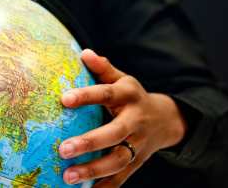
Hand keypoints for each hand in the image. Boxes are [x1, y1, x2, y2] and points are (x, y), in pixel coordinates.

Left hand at [59, 49, 186, 186]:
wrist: (165, 120)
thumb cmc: (130, 95)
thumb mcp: (121, 79)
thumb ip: (103, 69)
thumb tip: (84, 53)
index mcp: (128, 95)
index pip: (105, 94)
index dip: (86, 96)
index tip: (63, 99)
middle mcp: (135, 121)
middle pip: (114, 133)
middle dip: (89, 142)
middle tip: (63, 149)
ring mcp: (138, 144)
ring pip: (118, 160)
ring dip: (93, 170)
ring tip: (67, 176)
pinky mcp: (137, 162)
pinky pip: (121, 178)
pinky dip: (105, 187)